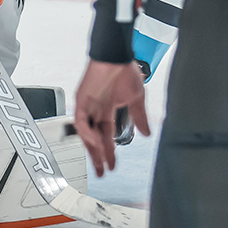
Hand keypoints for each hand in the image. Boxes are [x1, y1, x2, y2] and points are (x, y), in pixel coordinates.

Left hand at [73, 60, 150, 175]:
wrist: (117, 55)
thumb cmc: (125, 70)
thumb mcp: (136, 99)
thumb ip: (140, 117)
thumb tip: (148, 133)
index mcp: (108, 110)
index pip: (107, 136)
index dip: (110, 152)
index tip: (113, 166)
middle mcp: (96, 110)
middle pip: (94, 139)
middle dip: (98, 157)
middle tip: (102, 172)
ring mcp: (87, 106)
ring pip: (86, 133)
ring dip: (92, 148)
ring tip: (100, 161)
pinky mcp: (80, 100)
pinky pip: (80, 121)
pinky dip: (86, 133)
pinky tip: (95, 142)